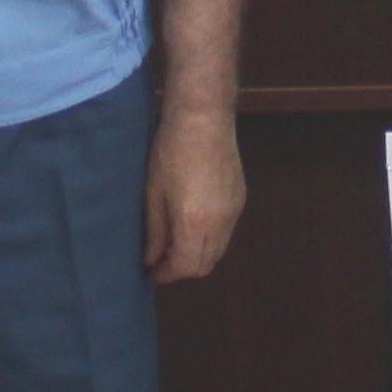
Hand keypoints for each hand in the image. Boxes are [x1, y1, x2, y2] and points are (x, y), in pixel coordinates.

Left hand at [142, 104, 246, 283]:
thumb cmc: (170, 151)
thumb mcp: (153, 192)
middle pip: (205, 265)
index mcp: (194, 223)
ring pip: (218, 250)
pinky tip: (193, 222)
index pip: (185, 267)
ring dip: (197, 254)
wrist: (203, 118)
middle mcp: (219, 223)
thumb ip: (154, 230)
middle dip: (182, 268)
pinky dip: (210, 238)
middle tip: (161, 259)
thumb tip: (151, 258)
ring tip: (175, 242)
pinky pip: (226, 232)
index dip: (167, 274)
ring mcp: (234, 212)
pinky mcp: (240, 199)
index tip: (152, 270)